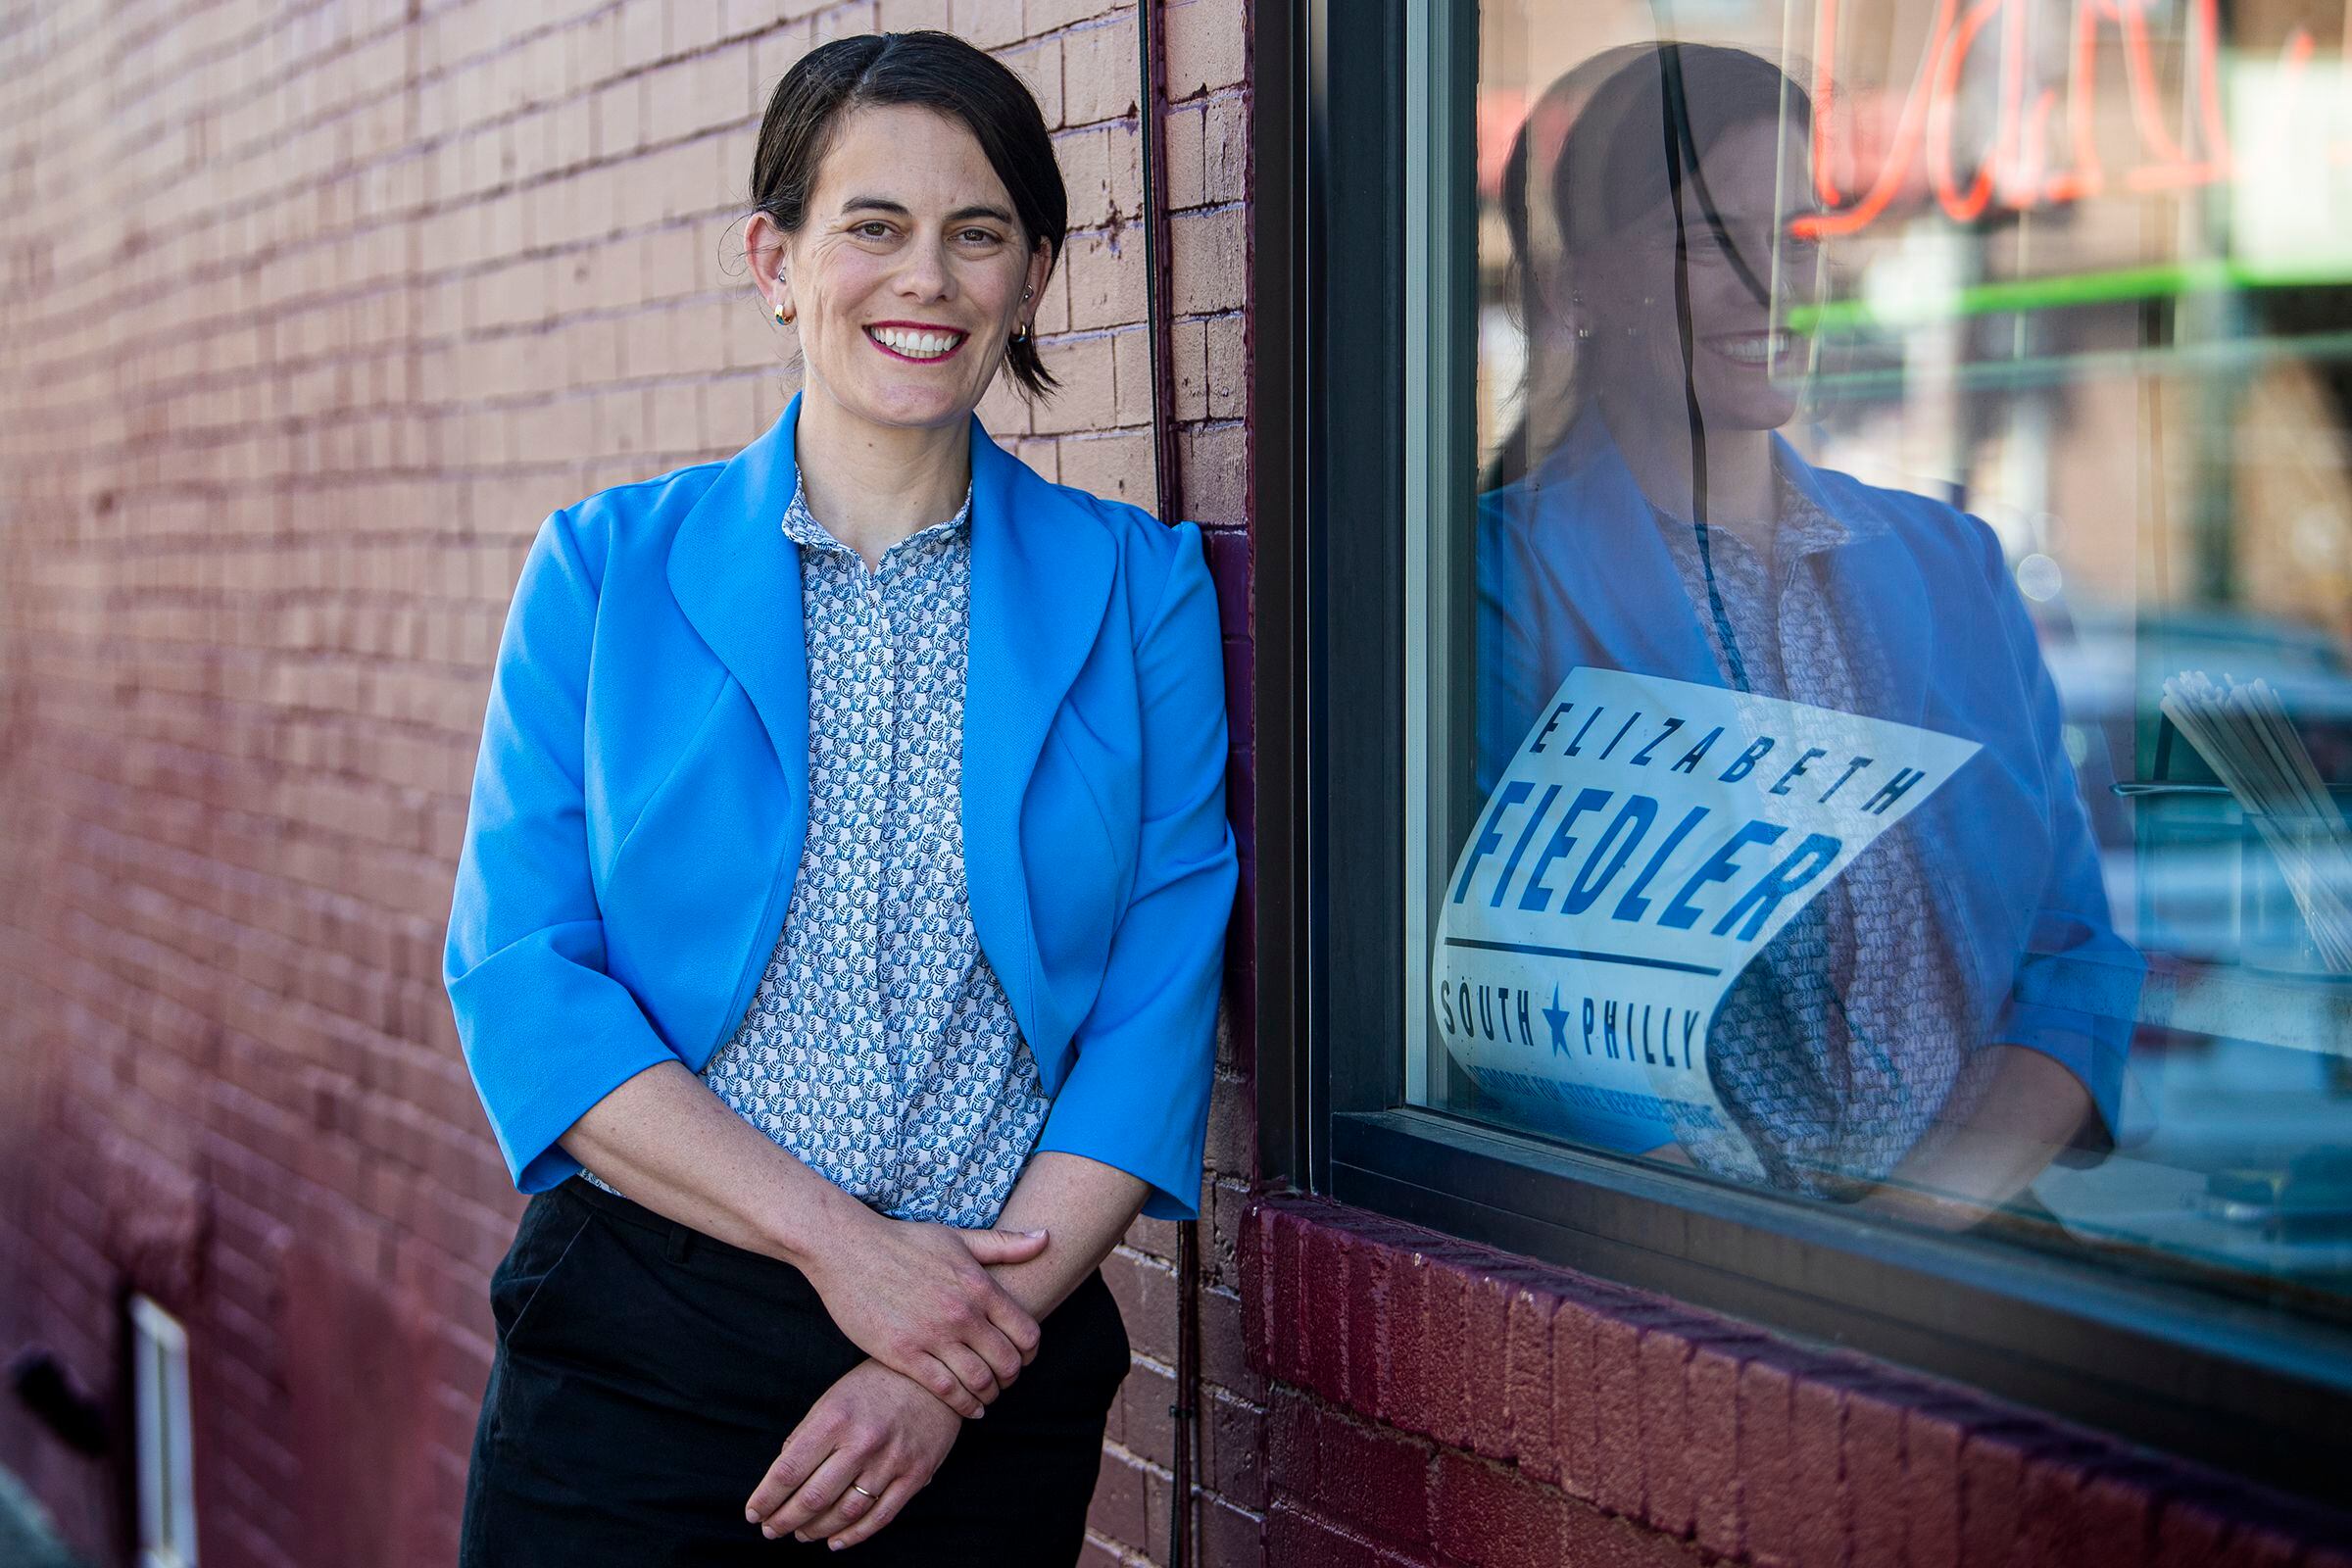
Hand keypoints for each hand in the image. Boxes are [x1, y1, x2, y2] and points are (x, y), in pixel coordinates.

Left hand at [744, 1360, 961, 1549]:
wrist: (936, 1377)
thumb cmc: (876, 1386)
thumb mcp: (834, 1398)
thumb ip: (806, 1435)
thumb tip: (780, 1475)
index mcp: (835, 1419)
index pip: (789, 1470)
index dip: (766, 1498)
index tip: (753, 1513)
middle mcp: (862, 1442)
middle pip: (813, 1497)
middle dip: (785, 1520)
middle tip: (771, 1530)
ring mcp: (891, 1461)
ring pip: (845, 1512)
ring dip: (816, 1530)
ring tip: (801, 1534)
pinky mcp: (915, 1475)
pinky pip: (880, 1516)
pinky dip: (854, 1535)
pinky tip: (835, 1541)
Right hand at [801, 1207, 1048, 1416]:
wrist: (847, 1248)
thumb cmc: (903, 1240)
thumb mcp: (958, 1238)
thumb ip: (1005, 1244)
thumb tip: (1047, 1237)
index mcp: (980, 1286)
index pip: (1027, 1333)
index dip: (1030, 1352)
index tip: (1022, 1357)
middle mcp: (962, 1313)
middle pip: (1007, 1362)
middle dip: (1011, 1377)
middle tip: (1004, 1380)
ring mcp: (933, 1336)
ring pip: (979, 1381)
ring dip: (989, 1395)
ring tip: (986, 1396)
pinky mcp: (904, 1354)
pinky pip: (945, 1391)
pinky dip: (964, 1405)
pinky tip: (968, 1408)